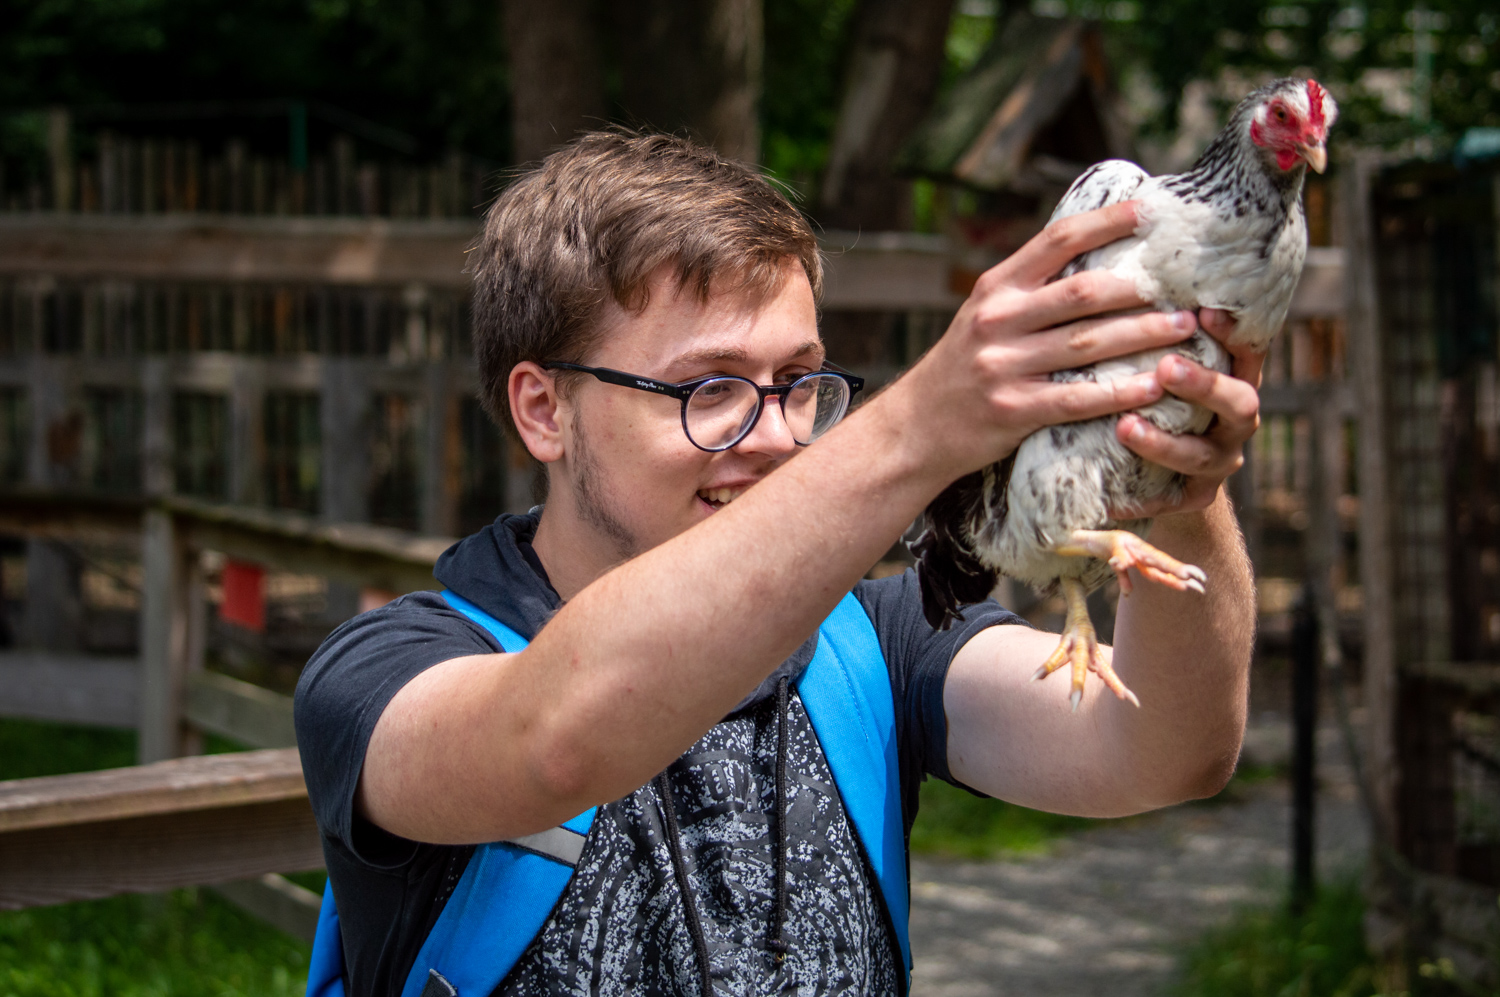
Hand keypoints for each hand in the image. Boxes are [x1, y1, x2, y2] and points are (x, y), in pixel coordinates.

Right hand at [896, 202, 1201, 478]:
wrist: (916, 427)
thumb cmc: (965, 366)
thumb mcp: (984, 315)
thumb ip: (1031, 289)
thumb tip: (1099, 255)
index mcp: (996, 287)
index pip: (1058, 240)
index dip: (1108, 222)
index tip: (1151, 212)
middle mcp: (997, 320)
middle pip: (1083, 293)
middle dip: (1142, 290)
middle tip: (1187, 291)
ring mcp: (1003, 366)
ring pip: (1088, 344)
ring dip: (1144, 335)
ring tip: (1185, 330)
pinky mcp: (1012, 410)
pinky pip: (1078, 398)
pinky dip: (1120, 392)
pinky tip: (1153, 387)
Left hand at [1111, 308, 1262, 516]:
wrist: (1155, 466)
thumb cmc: (1148, 385)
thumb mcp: (1154, 351)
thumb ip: (1151, 320)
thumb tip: (1116, 255)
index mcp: (1234, 373)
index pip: (1246, 348)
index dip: (1232, 333)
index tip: (1206, 312)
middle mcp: (1235, 417)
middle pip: (1239, 402)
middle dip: (1204, 385)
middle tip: (1166, 367)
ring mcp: (1217, 460)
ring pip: (1200, 456)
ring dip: (1163, 442)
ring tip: (1123, 427)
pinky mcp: (1190, 499)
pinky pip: (1167, 502)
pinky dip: (1138, 498)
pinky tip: (1109, 494)